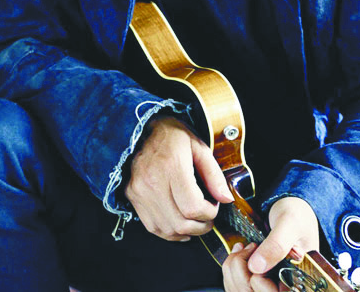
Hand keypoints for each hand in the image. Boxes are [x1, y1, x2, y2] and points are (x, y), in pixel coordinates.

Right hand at [124, 116, 232, 240]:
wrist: (140, 128)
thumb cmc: (171, 134)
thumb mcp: (198, 146)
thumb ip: (213, 174)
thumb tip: (226, 199)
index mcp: (171, 166)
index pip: (193, 207)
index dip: (209, 213)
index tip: (214, 206)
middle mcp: (153, 182)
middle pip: (181, 223)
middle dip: (201, 226)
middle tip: (208, 217)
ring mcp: (140, 192)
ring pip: (167, 229)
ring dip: (186, 232)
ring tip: (196, 221)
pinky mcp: (133, 197)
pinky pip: (153, 227)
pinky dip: (170, 232)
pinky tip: (180, 224)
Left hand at [221, 196, 319, 291]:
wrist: (291, 209)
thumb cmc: (297, 215)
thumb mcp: (290, 224)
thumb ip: (277, 244)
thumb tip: (256, 267)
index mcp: (297, 282)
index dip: (257, 278)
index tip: (256, 249)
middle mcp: (283, 287)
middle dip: (240, 268)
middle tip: (246, 246)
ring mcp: (269, 285)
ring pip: (239, 290)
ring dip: (233, 267)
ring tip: (242, 247)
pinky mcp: (256, 281)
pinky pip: (236, 286)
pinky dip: (231, 269)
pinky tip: (238, 253)